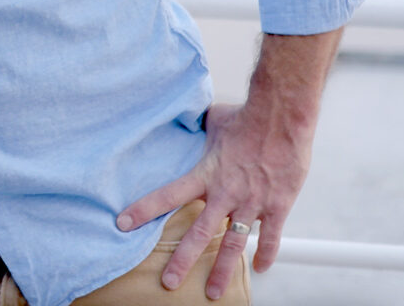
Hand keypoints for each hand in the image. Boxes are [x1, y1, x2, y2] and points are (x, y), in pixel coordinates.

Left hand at [117, 102, 310, 298]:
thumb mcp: (211, 120)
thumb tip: (181, 114)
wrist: (280, 118)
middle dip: (182, 261)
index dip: (143, 210)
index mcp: (205, 174)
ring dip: (222, 271)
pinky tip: (260, 268)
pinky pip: (271, 237)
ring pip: (233, 245)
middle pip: (198, 234)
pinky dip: (267, 254)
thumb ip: (196, 127)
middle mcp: (225, 194)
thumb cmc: (245, 116)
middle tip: (168, 282)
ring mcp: (251, 203)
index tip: (123, 224)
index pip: (167, 195)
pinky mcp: (277, 206)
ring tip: (211, 292)